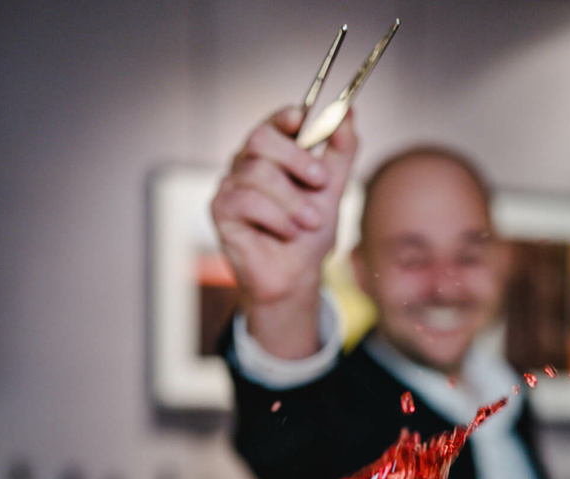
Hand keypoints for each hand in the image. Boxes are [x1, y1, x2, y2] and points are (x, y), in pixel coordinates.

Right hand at [211, 106, 357, 353]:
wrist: (295, 277)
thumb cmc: (309, 234)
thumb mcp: (333, 190)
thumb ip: (341, 152)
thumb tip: (348, 112)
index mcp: (273, 155)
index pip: (273, 123)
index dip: (285, 117)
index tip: (302, 118)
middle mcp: (247, 164)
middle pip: (261, 138)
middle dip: (296, 159)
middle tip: (321, 182)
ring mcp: (230, 185)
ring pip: (258, 173)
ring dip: (292, 200)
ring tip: (308, 222)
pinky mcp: (220, 210)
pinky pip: (247, 201)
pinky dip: (276, 218)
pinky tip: (287, 232)